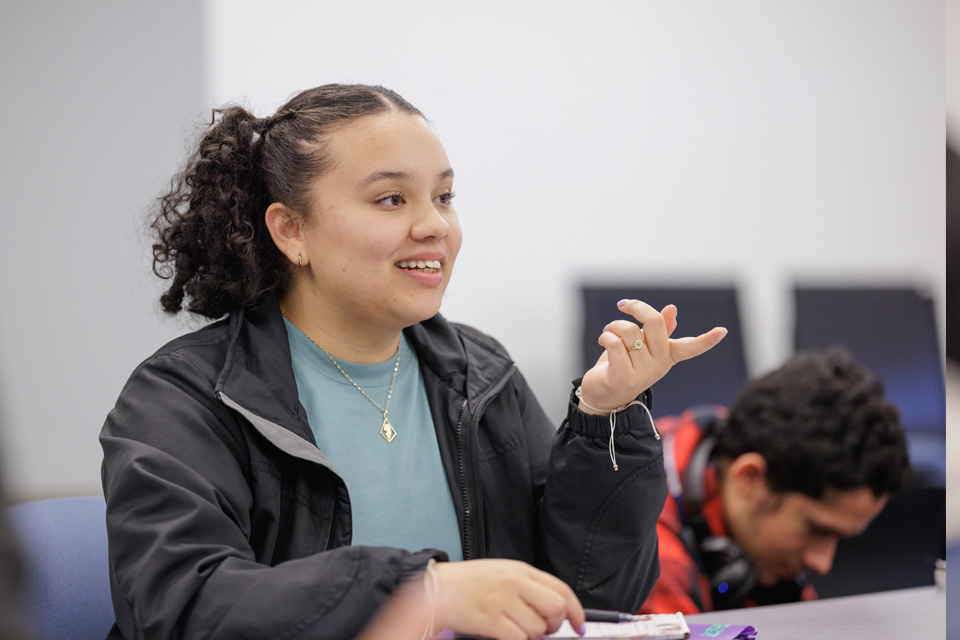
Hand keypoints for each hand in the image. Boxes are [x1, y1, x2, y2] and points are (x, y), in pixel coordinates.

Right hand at [433, 559, 584, 639]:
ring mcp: (502, 601)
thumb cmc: (469, 582)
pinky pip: (518, 639)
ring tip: (518, 632)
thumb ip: (528, 586)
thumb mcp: (503, 573)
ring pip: (538, 628)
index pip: (561, 589)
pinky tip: (509, 637)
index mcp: (521, 570)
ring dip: (533, 637)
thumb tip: (554, 609)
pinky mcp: (489, 619)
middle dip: (555, 626)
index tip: (579, 625)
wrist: (437, 587)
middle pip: (555, 608)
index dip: (576, 611)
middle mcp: (514, 582)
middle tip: (545, 631)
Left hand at [578, 299, 726, 413]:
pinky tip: (603, 340)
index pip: (692, 347)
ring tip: (609, 332)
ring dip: (614, 326)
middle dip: (637, 307)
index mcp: (668, 355)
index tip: (722, 331)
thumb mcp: (642, 347)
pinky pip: (614, 343)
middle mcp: (659, 365)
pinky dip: (605, 336)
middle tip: (624, 305)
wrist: (603, 395)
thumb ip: (657, 330)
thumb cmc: (623, 365)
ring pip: (628, 330)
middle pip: (654, 322)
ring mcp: (642, 373)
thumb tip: (672, 309)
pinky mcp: (623, 377)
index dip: (707, 340)